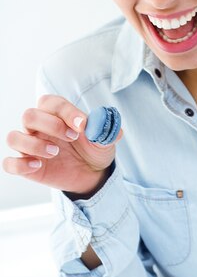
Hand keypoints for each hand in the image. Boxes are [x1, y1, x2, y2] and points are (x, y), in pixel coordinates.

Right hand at [3, 94, 122, 196]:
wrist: (92, 173)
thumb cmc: (93, 149)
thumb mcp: (104, 140)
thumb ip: (105, 130)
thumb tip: (107, 122)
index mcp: (56, 114)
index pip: (51, 103)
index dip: (66, 111)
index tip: (83, 124)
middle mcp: (39, 127)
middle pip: (29, 115)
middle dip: (50, 125)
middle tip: (72, 137)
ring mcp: (30, 146)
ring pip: (14, 137)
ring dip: (33, 144)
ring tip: (55, 152)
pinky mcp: (26, 166)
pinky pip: (10, 163)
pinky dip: (20, 164)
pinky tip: (38, 166)